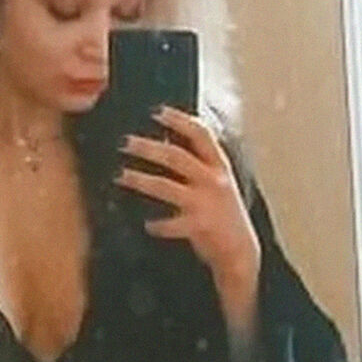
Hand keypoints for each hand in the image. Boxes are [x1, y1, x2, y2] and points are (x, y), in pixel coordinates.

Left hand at [113, 106, 259, 289]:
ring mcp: (206, 203)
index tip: (157, 111)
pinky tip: (146, 225)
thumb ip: (196, 163)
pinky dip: (157, 225)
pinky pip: (171, 224)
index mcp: (218, 165)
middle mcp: (213, 180)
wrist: (240, 250)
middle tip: (125, 143)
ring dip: (141, 180)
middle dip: (148, 147)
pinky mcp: (200, 226)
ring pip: (167, 187)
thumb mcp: (216, 181)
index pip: (201, 134)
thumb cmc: (222, 212)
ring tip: (120, 175)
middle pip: (176, 157)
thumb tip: (162, 141)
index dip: (179, 120)